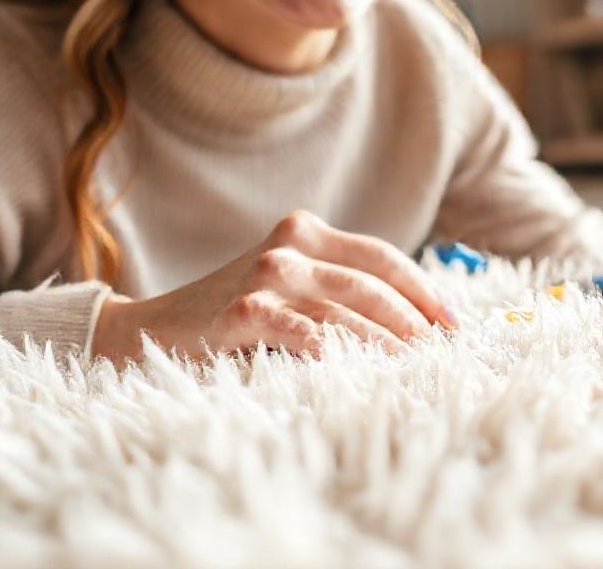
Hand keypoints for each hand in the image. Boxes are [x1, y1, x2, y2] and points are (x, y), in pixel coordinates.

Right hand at [90, 210, 454, 362]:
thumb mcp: (289, 289)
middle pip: (372, 284)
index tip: (454, 323)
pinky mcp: (241, 312)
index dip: (423, 290)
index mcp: (306, 232)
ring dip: (387, 344)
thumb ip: (336, 291)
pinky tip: (356, 369)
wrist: (148, 332)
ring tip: (414, 369)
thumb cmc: (232, 317)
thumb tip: (417, 324)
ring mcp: (264, 276)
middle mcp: (289, 246)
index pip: (382, 257)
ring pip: (346, 312)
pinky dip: (333, 351)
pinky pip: (301, 332)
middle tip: (443, 353)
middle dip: (415, 321)